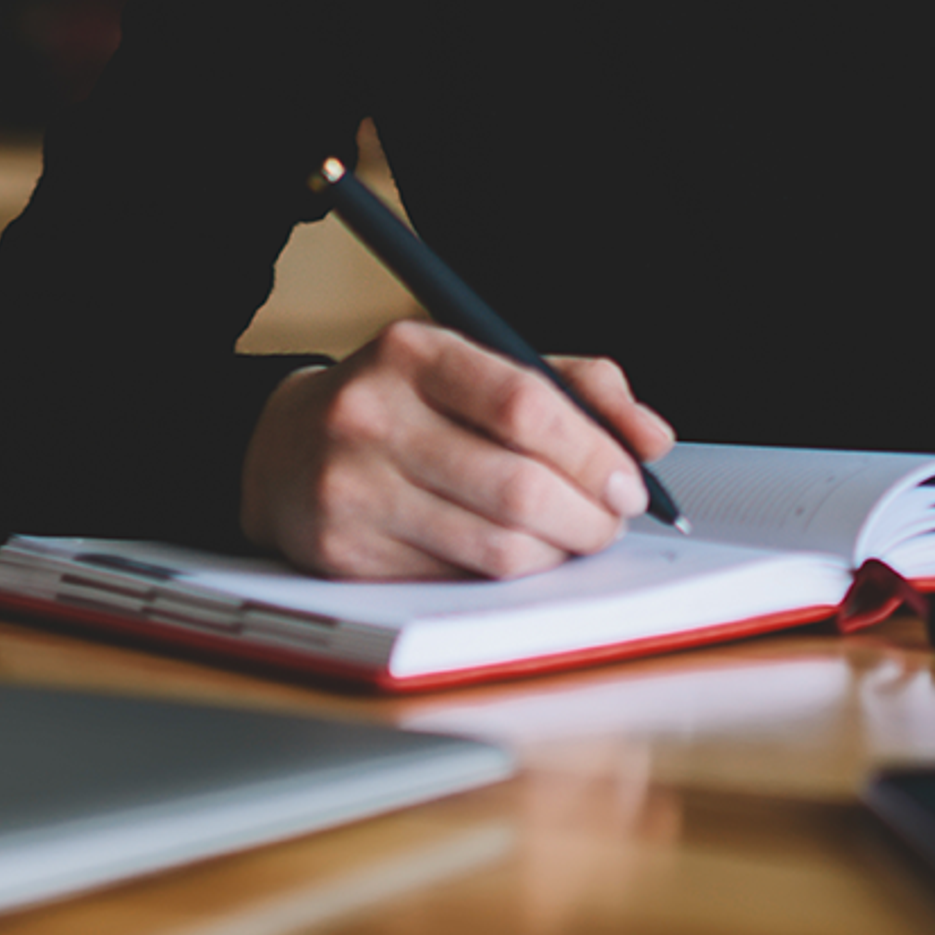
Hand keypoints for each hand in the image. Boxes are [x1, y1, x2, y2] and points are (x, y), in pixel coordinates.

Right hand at [239, 320, 675, 579]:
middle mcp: (370, 416)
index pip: (526, 404)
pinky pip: (457, 582)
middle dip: (588, 517)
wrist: (282, 449)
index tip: (629, 481)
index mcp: (412, 352)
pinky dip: (503, 579)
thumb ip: (576, 388)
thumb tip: (652, 439)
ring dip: (555, 554)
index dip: (595, 452)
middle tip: (608, 523)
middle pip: (518, 487)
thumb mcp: (480, 366)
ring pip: (494, 548)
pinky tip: (508, 555)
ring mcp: (351, 490)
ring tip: (566, 540)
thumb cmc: (406, 406)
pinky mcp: (343, 554)